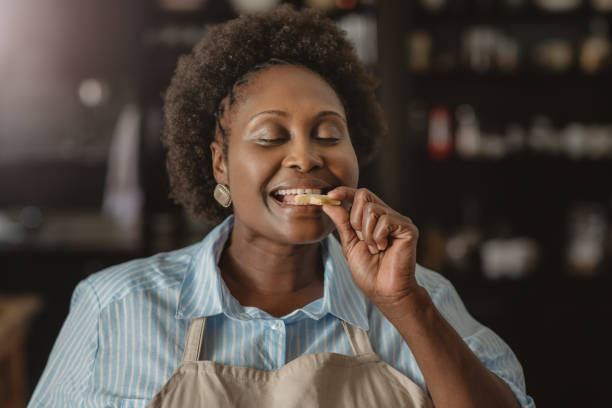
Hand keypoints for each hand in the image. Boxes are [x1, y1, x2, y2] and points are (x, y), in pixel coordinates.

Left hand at [322, 187, 420, 307]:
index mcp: (373, 219)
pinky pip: (385, 220)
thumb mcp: (350, 244)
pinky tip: (383, 248)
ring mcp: (398, 221)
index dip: (344, 192)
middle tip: (361, 238)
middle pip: (364, 195)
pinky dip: (378, 236)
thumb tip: (329, 203)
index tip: (331, 194)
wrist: (384, 291)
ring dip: (366, 233)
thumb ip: (342, 223)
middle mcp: (387, 216)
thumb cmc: (369, 272)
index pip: (358, 196)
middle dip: (354, 218)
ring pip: (372, 209)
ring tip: (373, 248)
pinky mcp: (408, 228)